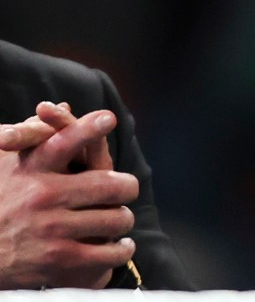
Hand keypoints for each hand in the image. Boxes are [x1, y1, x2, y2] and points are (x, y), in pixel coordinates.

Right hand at [0, 110, 138, 288]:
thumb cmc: (1, 203)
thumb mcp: (8, 168)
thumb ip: (35, 139)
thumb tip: (64, 108)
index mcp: (31, 171)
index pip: (61, 143)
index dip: (87, 129)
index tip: (108, 118)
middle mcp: (42, 198)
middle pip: (111, 185)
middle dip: (126, 187)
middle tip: (127, 189)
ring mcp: (51, 230)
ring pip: (115, 219)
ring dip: (122, 220)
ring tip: (119, 219)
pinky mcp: (58, 260)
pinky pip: (108, 253)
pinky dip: (120, 250)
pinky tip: (120, 246)